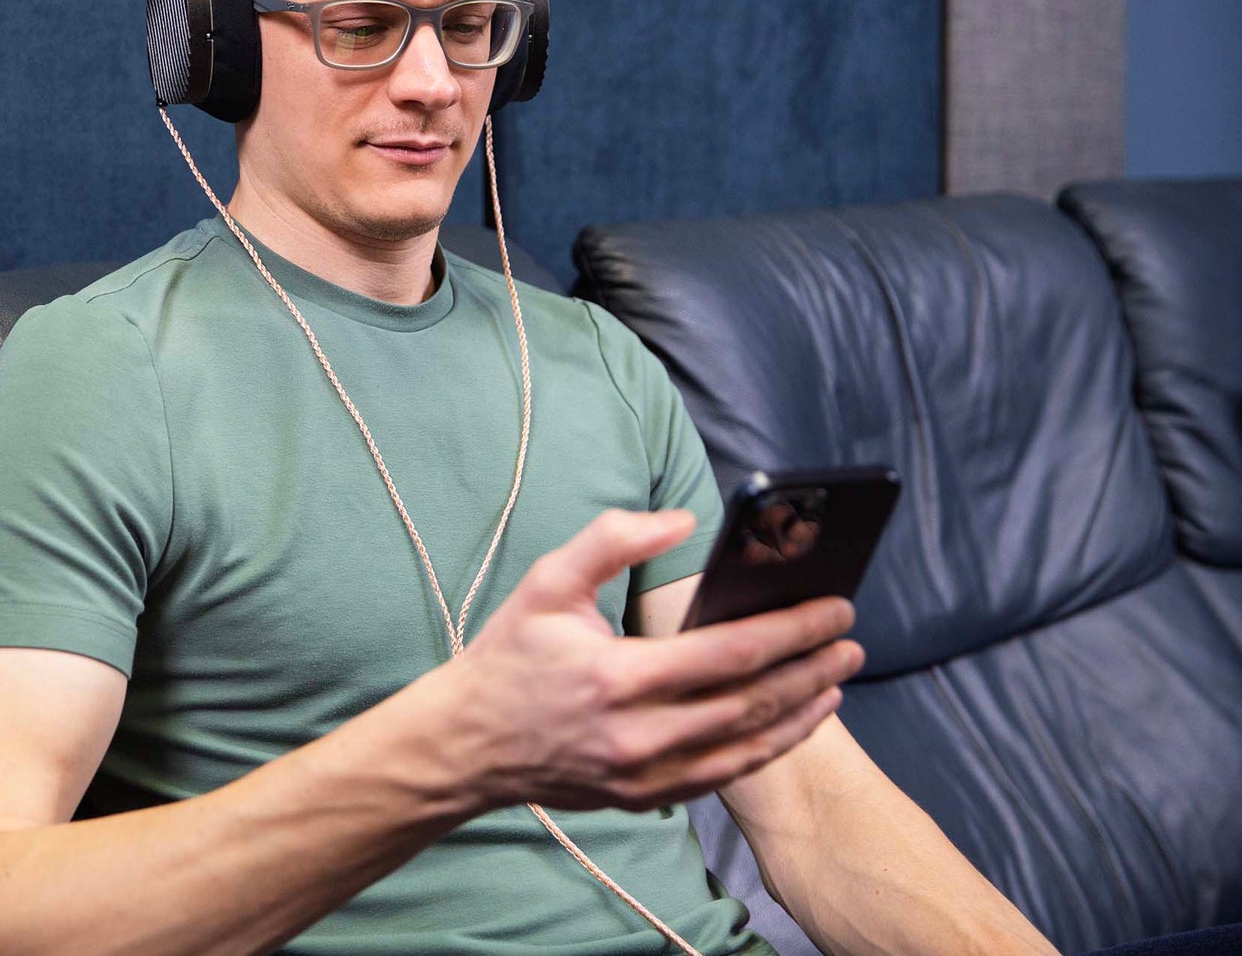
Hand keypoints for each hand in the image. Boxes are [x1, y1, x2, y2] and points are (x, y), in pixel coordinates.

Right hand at [444, 508, 862, 812]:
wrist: (467, 743)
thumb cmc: (510, 656)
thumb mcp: (547, 583)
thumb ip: (611, 540)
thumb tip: (683, 521)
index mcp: (618, 676)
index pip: (730, 653)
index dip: (791, 630)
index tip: (834, 609)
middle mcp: (638, 734)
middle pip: (752, 701)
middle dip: (811, 667)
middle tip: (852, 639)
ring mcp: (644, 775)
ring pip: (747, 745)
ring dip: (801, 712)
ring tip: (836, 678)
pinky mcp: (644, 797)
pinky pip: (723, 775)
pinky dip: (766, 748)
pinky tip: (790, 722)